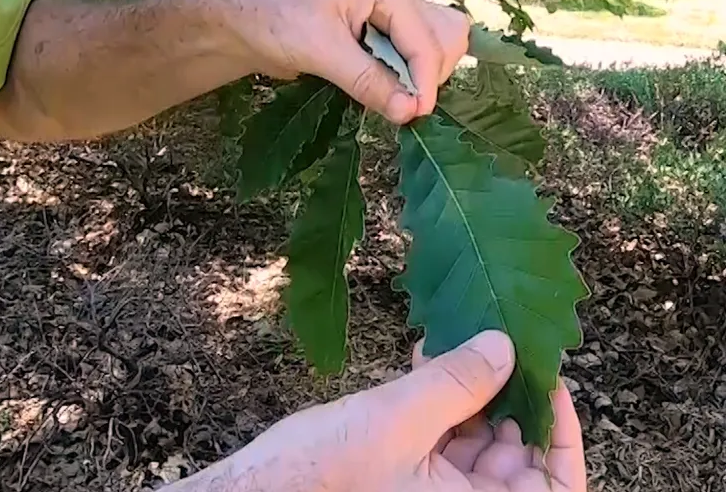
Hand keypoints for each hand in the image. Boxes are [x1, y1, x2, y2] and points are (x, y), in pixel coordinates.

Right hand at [174, 330, 585, 491]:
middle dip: (508, 396)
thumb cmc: (319, 476)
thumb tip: (505, 347)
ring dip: (470, 389)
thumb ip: (457, 383)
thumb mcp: (397, 420)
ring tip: (461, 339)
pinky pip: (439, 434)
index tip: (550, 382)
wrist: (254, 491)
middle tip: (502, 341)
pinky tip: (427, 357)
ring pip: (476, 440)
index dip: (561, 435)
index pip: (551, 485)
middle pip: (515, 457)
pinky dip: (439, 398)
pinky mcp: (405, 473)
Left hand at [227, 0, 469, 124]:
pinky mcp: (380, 41)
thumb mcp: (322, 51)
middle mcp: (397, 1)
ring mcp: (390, 21)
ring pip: (436, 49)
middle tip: (402, 105)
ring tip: (392, 100)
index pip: (427, 42)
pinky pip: (412, 60)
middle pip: (445, 40)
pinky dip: (408, 81)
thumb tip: (407, 111)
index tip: (413, 115)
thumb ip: (367, 80)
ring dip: (423, 79)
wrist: (244, 24)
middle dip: (430, 76)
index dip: (425, 82)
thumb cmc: (277, 22)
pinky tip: (385, 95)